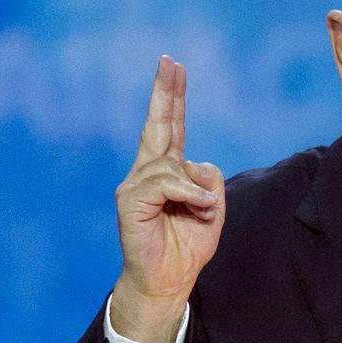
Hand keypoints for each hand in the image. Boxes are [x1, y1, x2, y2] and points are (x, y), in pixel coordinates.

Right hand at [110, 55, 225, 342]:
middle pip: (158, 124)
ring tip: (201, 211)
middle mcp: (148, 171)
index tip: (174, 67)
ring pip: (173, 163)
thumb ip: (209, 182)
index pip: (171, 127)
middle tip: (169, 61)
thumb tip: (195, 167)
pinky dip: (187, 194)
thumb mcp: (211, 209)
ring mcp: (135, 184)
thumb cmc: (186, 246)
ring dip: (197, 189)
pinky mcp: (130, 199)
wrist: (167, 282)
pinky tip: (195, 207)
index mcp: (168, 171)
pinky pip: (166, 182)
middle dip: (164, 92)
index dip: (173, 97)